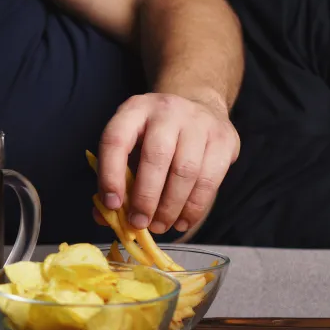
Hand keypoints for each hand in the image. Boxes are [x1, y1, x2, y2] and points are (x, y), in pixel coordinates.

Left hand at [97, 93, 239, 233]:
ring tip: (160, 226)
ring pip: (185, 171)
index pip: (116, 140)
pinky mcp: (224, 138)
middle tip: (139, 223)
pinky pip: (210, 180)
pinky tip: (182, 221)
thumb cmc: (155, 134)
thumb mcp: (130, 145)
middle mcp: (167, 110)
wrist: (198, 103)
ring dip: (170, 207)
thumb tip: (105, 216)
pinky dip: (194, 208)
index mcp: (134, 110)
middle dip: (146, 198)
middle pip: (156, 157)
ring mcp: (199, 122)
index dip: (110, 175)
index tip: (112, 204)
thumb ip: (115, 178)